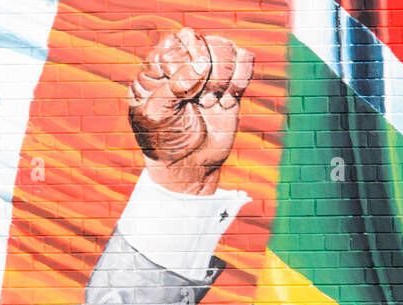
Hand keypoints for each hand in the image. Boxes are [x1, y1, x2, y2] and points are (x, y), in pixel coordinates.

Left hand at [128, 27, 254, 194]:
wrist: (189, 166)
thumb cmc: (164, 141)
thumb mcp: (157, 116)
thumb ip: (173, 87)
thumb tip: (200, 62)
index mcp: (157, 67)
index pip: (177, 42)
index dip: (186, 64)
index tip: (183, 93)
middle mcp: (182, 63)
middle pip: (204, 41)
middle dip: (206, 73)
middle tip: (199, 99)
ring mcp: (207, 71)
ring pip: (226, 47)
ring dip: (223, 78)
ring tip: (211, 103)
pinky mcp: (229, 82)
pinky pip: (245, 59)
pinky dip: (241, 79)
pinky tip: (226, 103)